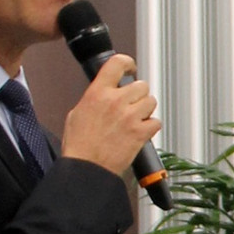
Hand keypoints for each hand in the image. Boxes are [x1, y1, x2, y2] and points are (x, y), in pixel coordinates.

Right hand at [61, 54, 160, 174]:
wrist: (86, 169)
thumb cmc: (79, 147)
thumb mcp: (76, 114)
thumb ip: (93, 99)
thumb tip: (102, 95)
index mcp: (97, 93)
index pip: (117, 63)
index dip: (128, 64)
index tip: (130, 69)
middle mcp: (115, 101)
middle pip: (141, 85)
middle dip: (138, 94)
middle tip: (132, 105)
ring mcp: (129, 117)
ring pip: (151, 101)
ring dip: (146, 109)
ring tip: (136, 119)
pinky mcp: (140, 133)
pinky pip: (156, 122)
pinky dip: (151, 127)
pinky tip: (141, 132)